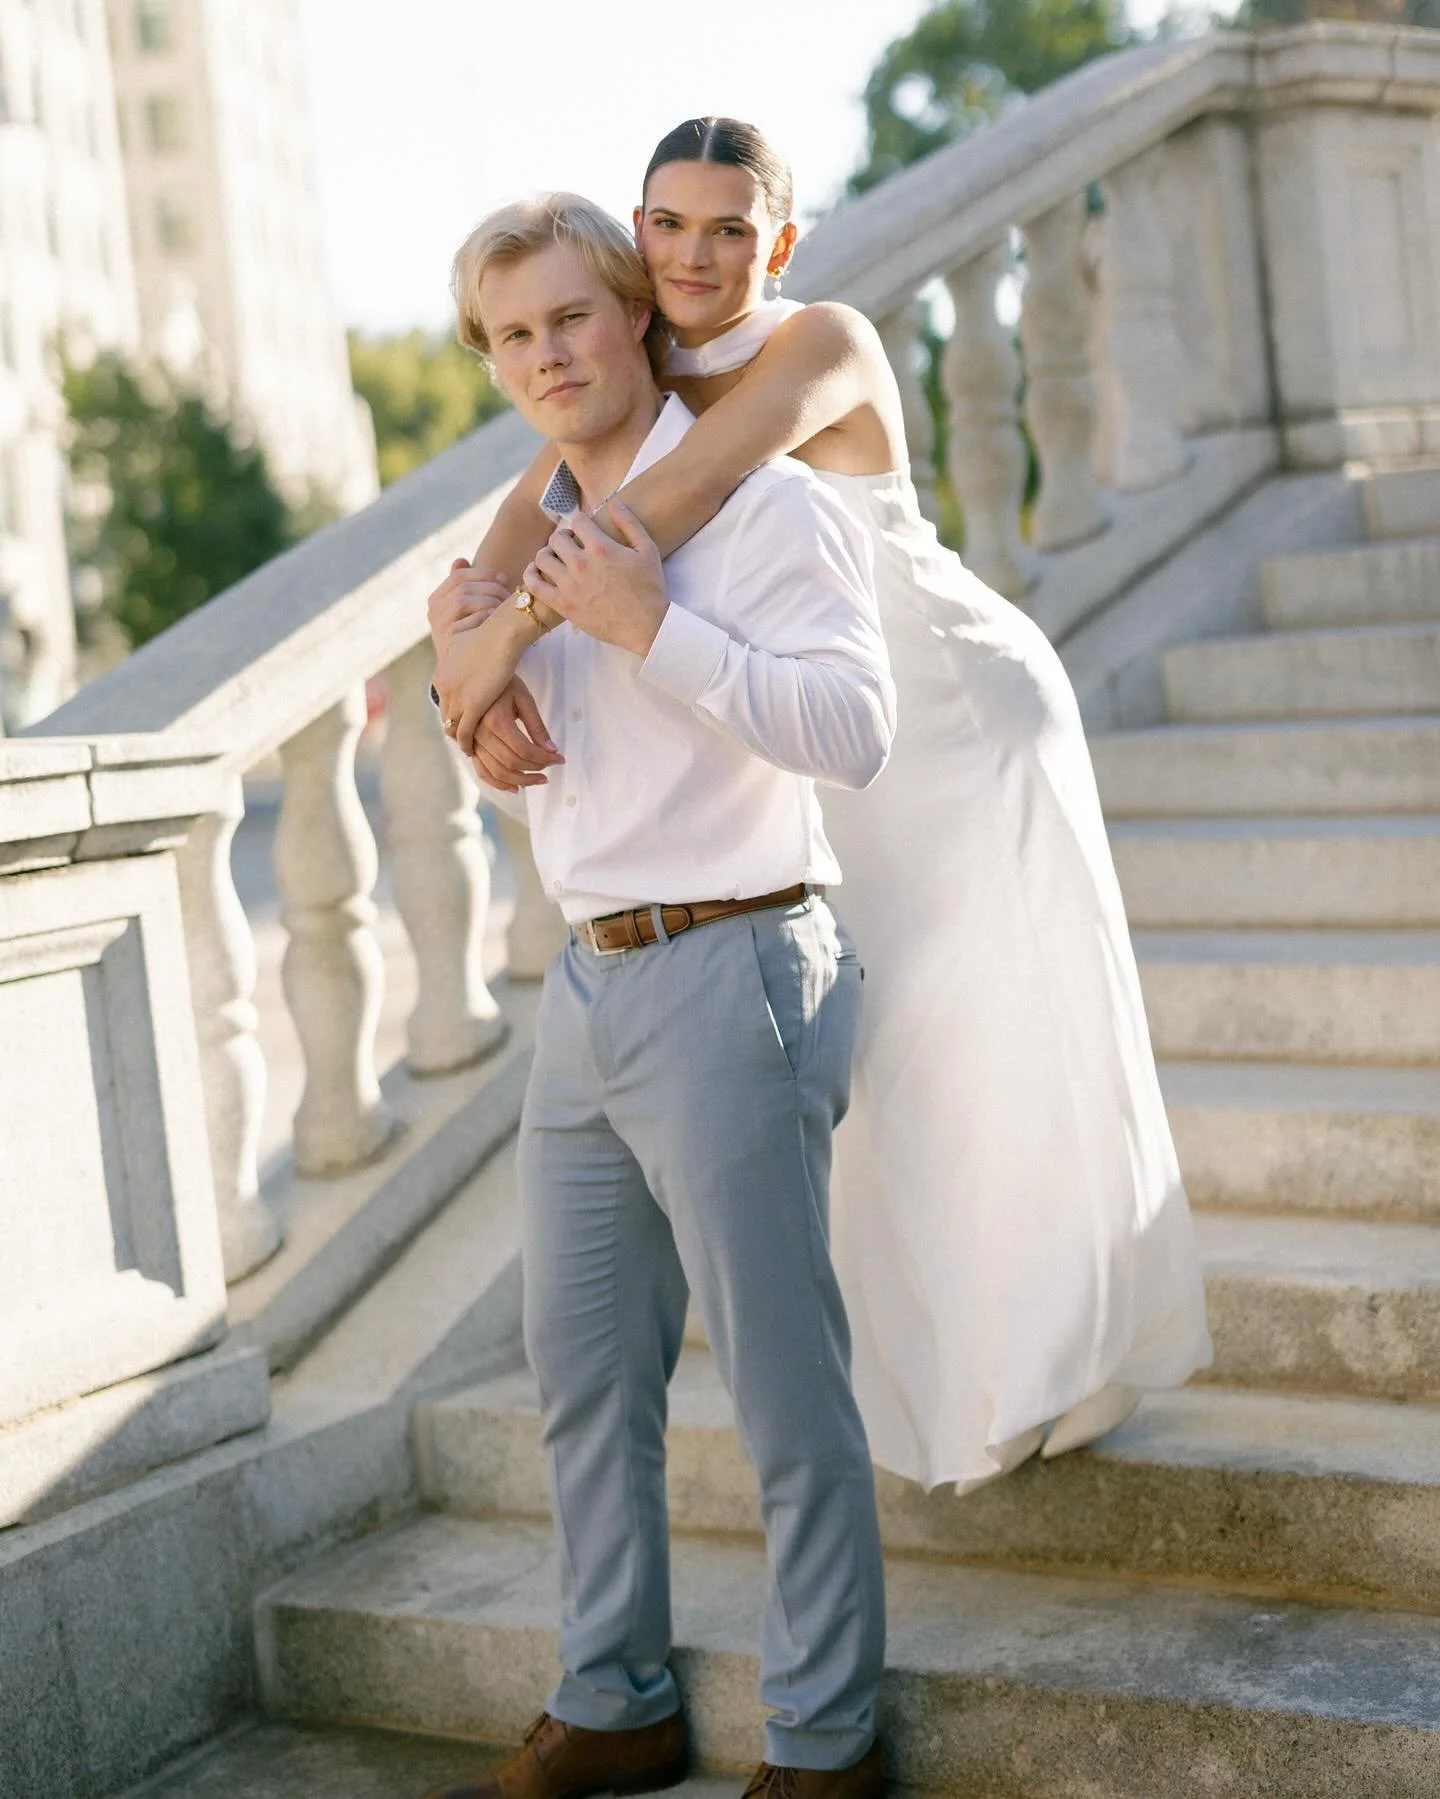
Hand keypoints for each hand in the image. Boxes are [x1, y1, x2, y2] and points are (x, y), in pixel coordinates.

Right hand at [428, 557, 511, 649]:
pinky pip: (469, 620)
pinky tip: (501, 619)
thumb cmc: (472, 638)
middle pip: (463, 587)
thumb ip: (464, 587)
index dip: (484, 574)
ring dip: (490, 601)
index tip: (504, 579)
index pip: (459, 576)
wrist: (467, 675)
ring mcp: (438, 627)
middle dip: (490, 587)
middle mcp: (433, 612)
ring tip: (506, 606)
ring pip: (463, 600)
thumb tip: (460, 560)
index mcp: (436, 600)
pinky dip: (488, 617)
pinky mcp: (448, 642)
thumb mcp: (466, 612)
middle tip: (510, 593)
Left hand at [434, 604, 537, 752]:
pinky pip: (464, 732)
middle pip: (446, 716)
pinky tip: (472, 750)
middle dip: (454, 728)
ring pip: (452, 727)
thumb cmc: (490, 633)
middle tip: (465, 739)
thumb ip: (459, 647)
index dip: (453, 712)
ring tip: (470, 748)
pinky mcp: (471, 707)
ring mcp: (456, 698)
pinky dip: (466, 744)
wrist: (501, 635)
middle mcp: (444, 688)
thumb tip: (460, 640)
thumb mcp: (465, 640)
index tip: (462, 719)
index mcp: (442, 674)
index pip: (443, 701)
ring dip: (459, 739)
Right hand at [467, 678, 563, 792]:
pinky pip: (482, 771)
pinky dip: (498, 783)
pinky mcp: (470, 746)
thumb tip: (553, 750)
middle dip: (535, 769)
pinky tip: (515, 788)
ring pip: (497, 771)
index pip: (525, 749)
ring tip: (539, 780)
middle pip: (511, 762)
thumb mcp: (524, 699)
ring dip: (520, 780)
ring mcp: (472, 742)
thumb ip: (537, 727)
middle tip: (552, 767)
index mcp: (495, 720)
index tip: (560, 759)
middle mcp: (480, 734)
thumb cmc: (504, 684)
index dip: (545, 758)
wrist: (475, 674)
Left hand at [523, 503, 666, 656]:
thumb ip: (630, 523)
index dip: (580, 522)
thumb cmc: (650, 589)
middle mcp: (581, 564)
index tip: (585, 530)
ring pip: (541, 558)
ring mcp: (570, 586)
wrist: (647, 627)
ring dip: (547, 554)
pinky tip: (538, 573)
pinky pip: (534, 585)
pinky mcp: (563, 605)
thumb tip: (615, 501)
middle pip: (556, 538)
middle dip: (563, 537)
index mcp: (601, 548)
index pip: (577, 521)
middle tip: (571, 545)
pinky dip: (531, 576)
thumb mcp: (648, 551)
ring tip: (556, 559)